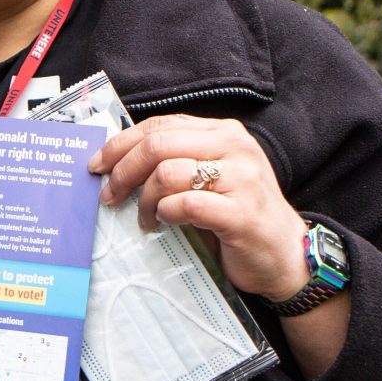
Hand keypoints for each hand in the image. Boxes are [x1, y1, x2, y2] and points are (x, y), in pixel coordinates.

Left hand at [86, 113, 308, 302]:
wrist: (283, 255)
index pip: (160, 125)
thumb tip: (118, 159)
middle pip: (158, 144)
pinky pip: (186, 204)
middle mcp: (235, 148)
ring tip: (146, 219)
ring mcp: (241, 179)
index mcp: (223, 133)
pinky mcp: (241, 213)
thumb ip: (176, 160)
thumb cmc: (237, 216)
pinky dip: (167, 214)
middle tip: (110, 195)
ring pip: (167, 172)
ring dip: (145, 200)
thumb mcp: (208, 177)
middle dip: (124, 170)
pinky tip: (167, 223)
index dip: (122, 144)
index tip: (98, 164)